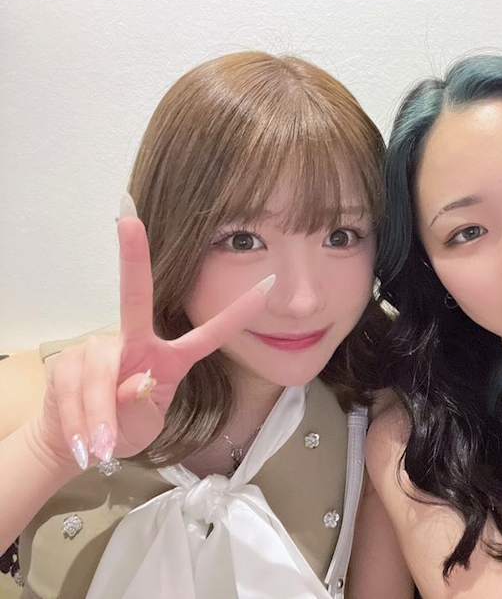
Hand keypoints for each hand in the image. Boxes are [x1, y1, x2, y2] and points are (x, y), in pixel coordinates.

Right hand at [36, 195, 274, 470]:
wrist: (71, 442)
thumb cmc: (119, 430)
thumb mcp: (141, 429)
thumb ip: (140, 410)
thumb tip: (135, 381)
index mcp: (168, 359)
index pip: (209, 334)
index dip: (237, 313)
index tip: (267, 284)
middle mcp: (135, 343)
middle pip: (134, 299)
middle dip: (133, 258)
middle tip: (127, 221)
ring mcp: (100, 347)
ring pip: (99, 373)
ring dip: (97, 415)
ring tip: (96, 447)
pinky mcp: (68, 359)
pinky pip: (73, 389)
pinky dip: (78, 421)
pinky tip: (81, 440)